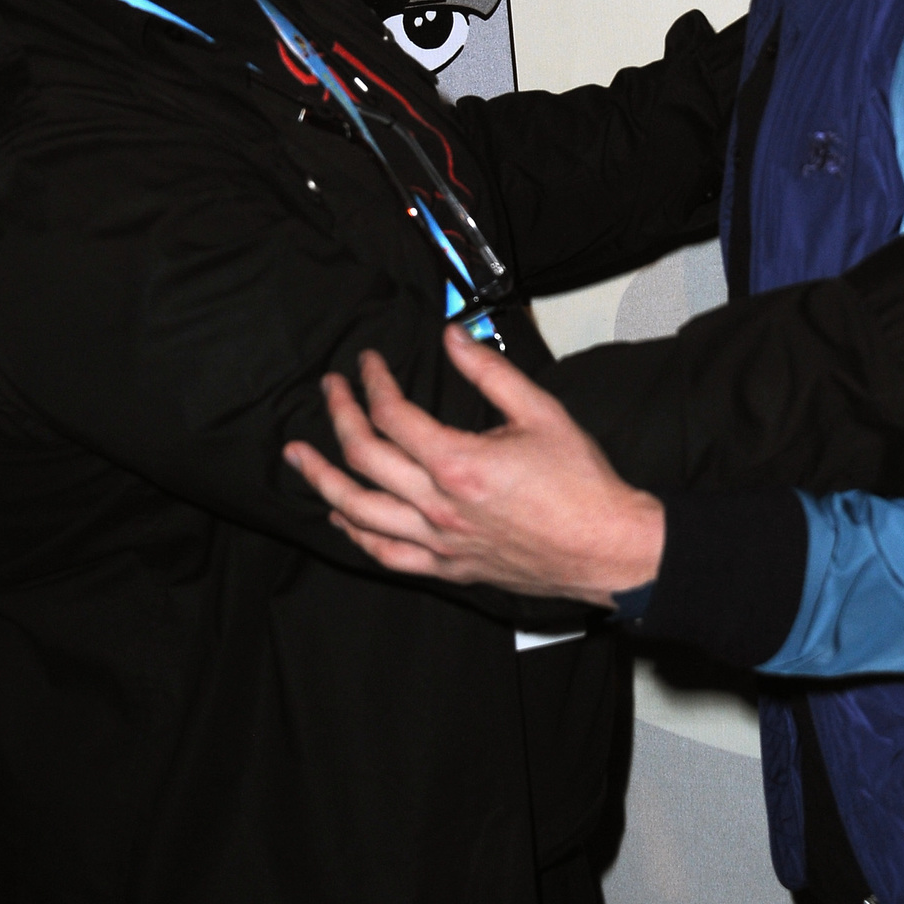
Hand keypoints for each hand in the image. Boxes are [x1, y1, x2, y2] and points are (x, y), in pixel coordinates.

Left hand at [284, 329, 664, 605]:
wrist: (606, 547)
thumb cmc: (581, 483)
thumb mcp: (541, 412)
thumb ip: (490, 372)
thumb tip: (453, 337)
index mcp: (458, 463)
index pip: (393, 415)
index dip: (373, 382)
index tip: (368, 364)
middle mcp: (438, 505)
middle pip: (364, 457)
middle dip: (338, 416)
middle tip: (328, 390)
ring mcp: (439, 541)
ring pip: (359, 511)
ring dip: (322, 480)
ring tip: (298, 456)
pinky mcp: (448, 566)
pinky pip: (385, 553)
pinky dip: (355, 534)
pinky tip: (339, 517)